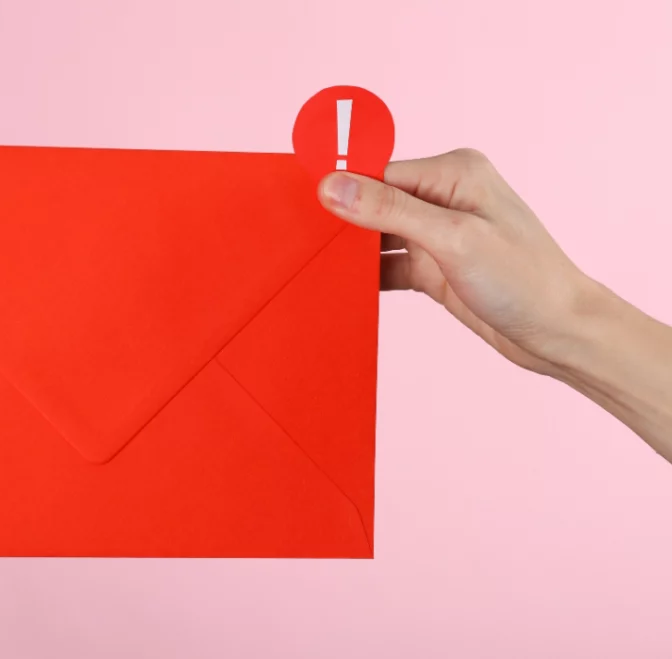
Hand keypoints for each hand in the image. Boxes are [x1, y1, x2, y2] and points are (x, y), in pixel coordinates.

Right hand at [317, 148, 605, 375]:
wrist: (560, 334)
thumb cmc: (525, 280)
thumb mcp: (452, 240)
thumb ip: (389, 211)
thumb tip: (333, 186)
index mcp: (454, 173)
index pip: (379, 173)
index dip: (340, 190)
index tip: (299, 208)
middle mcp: (444, 197)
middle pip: (373, 201)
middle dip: (342, 221)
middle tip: (302, 241)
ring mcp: (438, 234)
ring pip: (376, 235)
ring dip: (352, 252)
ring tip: (316, 265)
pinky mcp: (434, 267)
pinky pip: (387, 264)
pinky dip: (367, 275)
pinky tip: (344, 286)